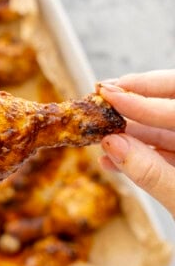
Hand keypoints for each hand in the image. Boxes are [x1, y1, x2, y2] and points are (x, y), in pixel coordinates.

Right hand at [99, 69, 174, 215]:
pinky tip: (111, 158)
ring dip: (130, 131)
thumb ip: (150, 173)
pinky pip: (161, 152)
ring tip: (101, 129)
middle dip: (140, 98)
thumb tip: (113, 145)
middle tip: (107, 91)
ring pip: (164, 130)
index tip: (110, 94)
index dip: (143, 101)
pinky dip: (135, 155)